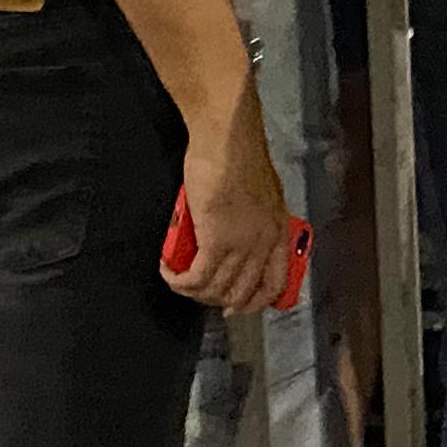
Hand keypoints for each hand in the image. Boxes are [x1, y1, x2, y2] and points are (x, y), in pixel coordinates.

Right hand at [164, 117, 296, 313]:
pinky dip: (177, 280)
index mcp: (280, 231)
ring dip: (191, 290)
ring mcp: (243, 244)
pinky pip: (195, 277)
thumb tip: (238, 236)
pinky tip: (167, 269)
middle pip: (241, 293)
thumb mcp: (260, 195)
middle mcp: (266, 243)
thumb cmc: (239, 157)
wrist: (227, 139)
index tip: (232, 306)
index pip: (275, 284)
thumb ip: (255, 219)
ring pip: (215, 290)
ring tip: (176, 277)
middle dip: (214, 299)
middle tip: (194, 290)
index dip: (252, 302)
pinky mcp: (216, 240)